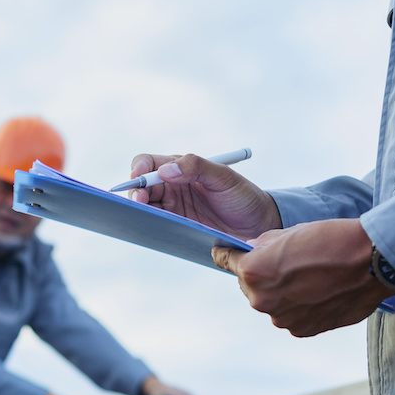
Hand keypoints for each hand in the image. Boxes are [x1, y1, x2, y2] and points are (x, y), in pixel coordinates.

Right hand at [127, 153, 281, 240]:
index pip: (149, 163)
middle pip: (141, 187)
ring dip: (140, 212)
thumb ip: (196, 167)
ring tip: (143, 217)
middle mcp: (172, 186)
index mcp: (180, 167)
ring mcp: (173, 208)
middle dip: (135, 193)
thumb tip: (165, 170)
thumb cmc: (243, 196)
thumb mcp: (224, 177)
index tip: (138, 178)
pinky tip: (152, 230)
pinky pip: (156, 226)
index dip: (139, 169)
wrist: (258, 226)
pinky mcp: (176, 228)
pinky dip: (149, 227)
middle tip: (140, 204)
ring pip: (145, 208)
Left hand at [212, 219, 394, 337]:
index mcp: (253, 271)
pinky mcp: (303, 329)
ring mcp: (283, 318)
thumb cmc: (333, 240)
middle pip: (250, 285)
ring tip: (310, 277)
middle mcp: (262, 300)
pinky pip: (292, 316)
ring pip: (273, 302)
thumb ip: (264, 245)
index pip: (227, 261)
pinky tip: (320, 291)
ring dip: (283, 292)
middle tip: (287, 261)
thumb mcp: (291, 231)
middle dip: (262, 274)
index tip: (223, 252)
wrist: (372, 262)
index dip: (227, 254)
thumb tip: (251, 249)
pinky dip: (300, 306)